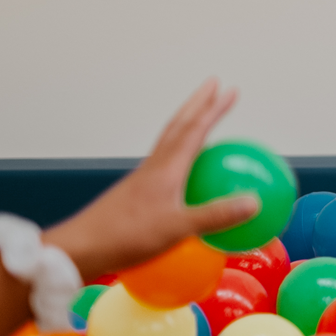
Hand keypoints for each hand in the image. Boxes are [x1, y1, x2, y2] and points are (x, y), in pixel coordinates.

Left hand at [43, 80, 258, 278]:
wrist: (82, 248)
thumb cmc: (126, 237)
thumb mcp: (177, 228)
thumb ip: (216, 215)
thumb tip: (254, 202)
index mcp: (165, 169)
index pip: (193, 129)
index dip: (213, 109)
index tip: (229, 89)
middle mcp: (154, 167)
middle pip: (178, 126)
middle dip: (198, 104)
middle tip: (214, 87)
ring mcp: (144, 179)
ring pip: (169, 142)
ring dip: (188, 125)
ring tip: (203, 120)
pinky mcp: (137, 193)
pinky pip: (166, 165)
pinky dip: (182, 155)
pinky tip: (188, 172)